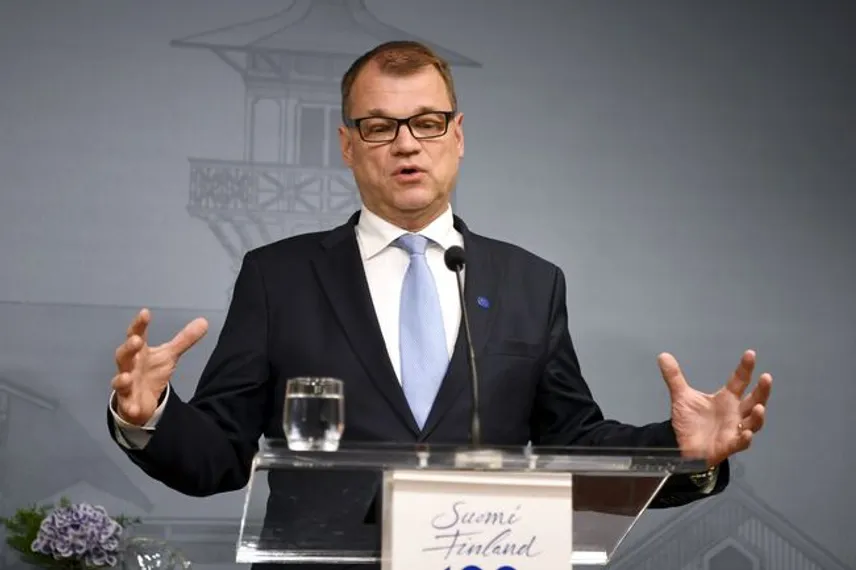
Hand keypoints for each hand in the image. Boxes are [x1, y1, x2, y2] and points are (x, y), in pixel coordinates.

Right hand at [111, 308, 207, 425]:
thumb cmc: (151, 372)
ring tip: (127, 376)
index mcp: (139, 352)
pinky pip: (126, 405)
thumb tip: (204, 321)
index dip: (139, 324)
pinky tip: (133, 408)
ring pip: (119, 380)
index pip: (137, 334)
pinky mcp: (127, 402)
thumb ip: (184, 339)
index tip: (145, 313)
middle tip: (136, 340)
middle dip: (129, 348)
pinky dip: (129, 406)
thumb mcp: (169, 355)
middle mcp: (129, 366)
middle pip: (123, 355)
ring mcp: (126, 385)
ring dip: (122, 379)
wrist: (141, 399)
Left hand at [659, 349, 771, 466]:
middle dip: (762, 391)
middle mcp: (735, 413)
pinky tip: (747, 433)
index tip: (750, 354)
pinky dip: (745, 438)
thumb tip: (663, 355)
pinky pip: (741, 442)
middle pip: (754, 400)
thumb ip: (674, 377)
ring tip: (759, 407)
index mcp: (727, 399)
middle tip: (766, 377)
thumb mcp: (681, 397)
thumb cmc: (690, 421)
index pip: (739, 381)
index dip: (745, 368)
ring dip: (758, 416)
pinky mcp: (729, 445)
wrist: (682, 444)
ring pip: (753, 423)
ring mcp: (734, 430)